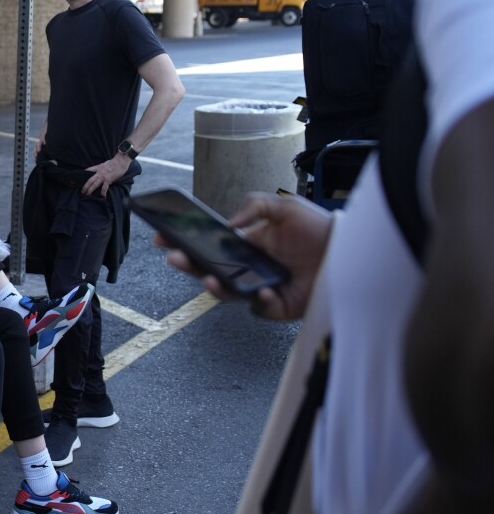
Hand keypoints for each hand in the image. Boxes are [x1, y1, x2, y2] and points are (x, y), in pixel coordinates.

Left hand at [81, 154, 130, 196]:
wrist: (120, 162)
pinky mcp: (108, 180)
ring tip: (87, 194)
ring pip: (94, 185)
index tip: (80, 177)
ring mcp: (103, 177)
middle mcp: (99, 173)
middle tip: (82, 191)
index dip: (84, 173)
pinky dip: (103, 192)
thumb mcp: (104, 163)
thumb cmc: (114, 162)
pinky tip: (103, 196)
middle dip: (85, 186)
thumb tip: (99, 172)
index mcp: (98, 167)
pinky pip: (104, 188)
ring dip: (90, 190)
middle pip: (90, 180)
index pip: (89, 170)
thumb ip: (101, 168)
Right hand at [156, 192, 332, 319]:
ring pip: (226, 292)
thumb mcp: (285, 205)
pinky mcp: (274, 307)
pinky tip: (261, 291)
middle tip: (173, 256)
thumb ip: (255, 205)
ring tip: (208, 278)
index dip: (184, 241)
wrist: (350, 251)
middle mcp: (247, 267)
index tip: (163, 236)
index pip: (207, 245)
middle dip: (187, 264)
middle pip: (208, 269)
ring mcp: (258, 287)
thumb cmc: (319, 228)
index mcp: (245, 244)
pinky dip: (257, 300)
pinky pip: (257, 308)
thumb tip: (229, 224)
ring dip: (214, 286)